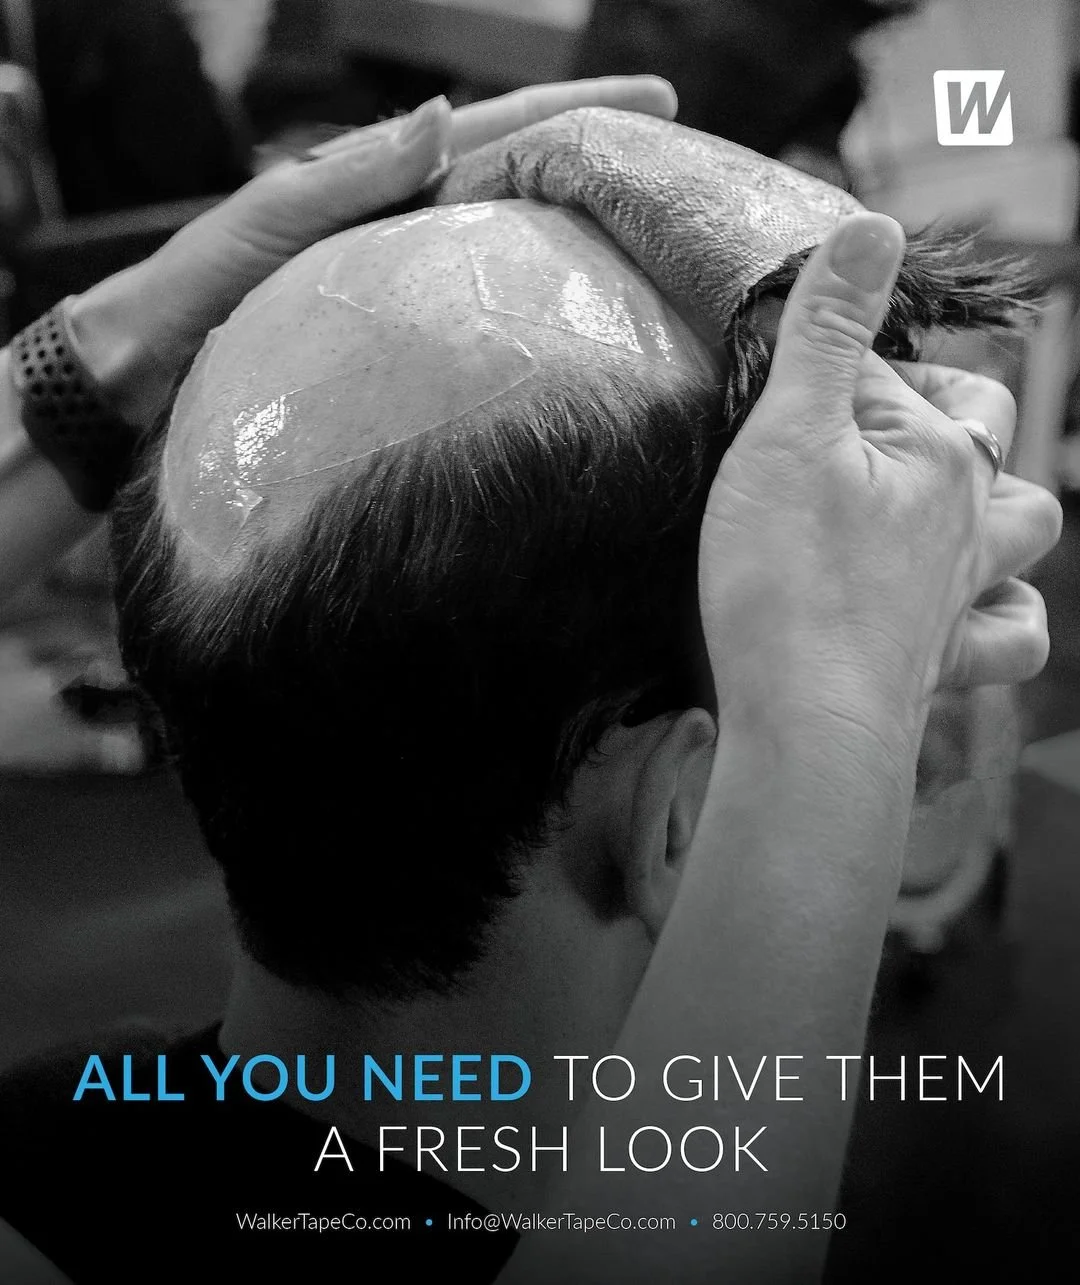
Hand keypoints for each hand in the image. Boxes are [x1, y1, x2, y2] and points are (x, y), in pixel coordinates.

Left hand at [70, 76, 677, 426]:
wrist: (149, 366)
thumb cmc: (197, 289)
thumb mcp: (269, 221)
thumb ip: (348, 174)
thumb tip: (441, 114)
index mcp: (379, 179)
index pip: (494, 131)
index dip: (574, 114)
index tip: (657, 102)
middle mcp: (405, 223)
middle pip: (519, 179)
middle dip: (598, 164)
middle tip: (679, 166)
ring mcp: (406, 279)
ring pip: (508, 241)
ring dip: (579, 231)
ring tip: (650, 234)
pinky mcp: (399, 336)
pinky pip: (479, 308)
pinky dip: (531, 298)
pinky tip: (574, 312)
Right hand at [698, 213, 1060, 733]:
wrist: (809, 720)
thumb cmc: (790, 582)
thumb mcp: (789, 435)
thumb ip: (829, 330)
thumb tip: (873, 226)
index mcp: (938, 454)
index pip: (885, 372)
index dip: (825, 364)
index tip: (772, 384)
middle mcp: (969, 517)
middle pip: (985, 430)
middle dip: (936, 406)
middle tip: (860, 419)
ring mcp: (963, 592)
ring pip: (1027, 527)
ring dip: (998, 500)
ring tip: (938, 496)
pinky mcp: (945, 661)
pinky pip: (1013, 633)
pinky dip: (1005, 610)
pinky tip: (972, 601)